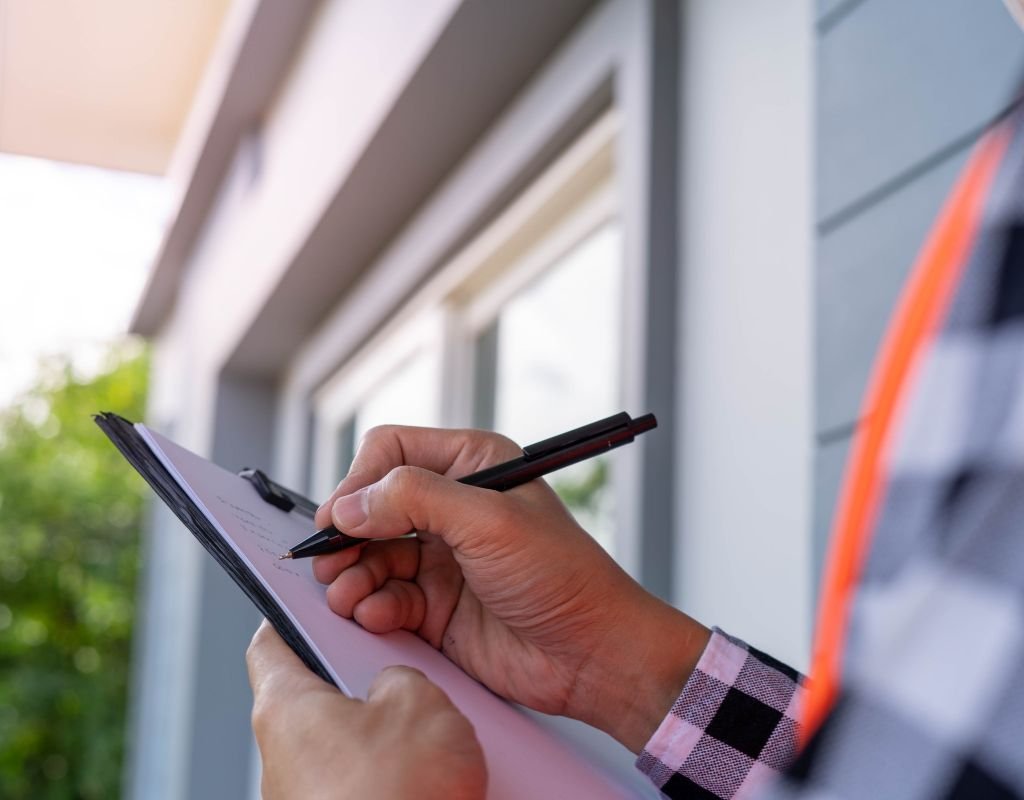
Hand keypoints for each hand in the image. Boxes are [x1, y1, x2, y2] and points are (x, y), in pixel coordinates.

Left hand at [247, 620, 485, 799]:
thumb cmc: (395, 795)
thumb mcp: (418, 702)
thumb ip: (401, 677)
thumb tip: (395, 689)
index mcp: (285, 707)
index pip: (269, 643)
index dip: (292, 616)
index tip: (311, 604)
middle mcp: (281, 756)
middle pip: (316, 697)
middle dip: (362, 683)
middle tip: (401, 672)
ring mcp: (303, 798)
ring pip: (345, 745)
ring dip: (385, 736)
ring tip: (432, 734)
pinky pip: (362, 784)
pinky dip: (392, 776)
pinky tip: (431, 778)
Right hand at [312, 426, 709, 751]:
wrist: (592, 654)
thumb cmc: (561, 575)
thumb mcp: (489, 522)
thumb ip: (415, 500)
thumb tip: (349, 505)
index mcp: (472, 465)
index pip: (392, 452)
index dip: (359, 481)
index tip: (340, 517)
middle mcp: (452, 507)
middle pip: (371, 506)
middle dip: (346, 534)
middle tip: (328, 560)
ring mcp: (441, 558)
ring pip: (370, 555)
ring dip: (351, 575)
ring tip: (348, 594)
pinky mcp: (435, 606)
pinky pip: (384, 598)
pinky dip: (371, 606)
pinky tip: (376, 616)